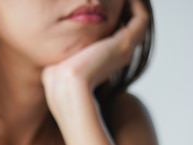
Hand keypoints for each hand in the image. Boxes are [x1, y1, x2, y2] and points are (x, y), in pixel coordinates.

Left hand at [42, 0, 148, 118]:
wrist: (66, 87)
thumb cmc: (57, 81)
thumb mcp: (60, 64)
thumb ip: (63, 58)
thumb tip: (52, 56)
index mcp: (105, 61)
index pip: (116, 36)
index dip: (112, 20)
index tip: (102, 7)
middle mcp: (119, 55)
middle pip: (130, 27)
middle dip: (124, 9)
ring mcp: (124, 50)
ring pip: (139, 22)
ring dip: (132, 5)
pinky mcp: (125, 43)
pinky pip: (141, 18)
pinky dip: (136, 3)